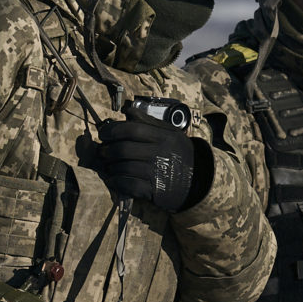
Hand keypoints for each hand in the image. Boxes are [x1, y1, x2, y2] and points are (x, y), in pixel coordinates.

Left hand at [91, 116, 206, 212]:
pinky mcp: (156, 190)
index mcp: (163, 136)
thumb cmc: (180, 154)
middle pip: (124, 149)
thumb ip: (149, 122)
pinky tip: (113, 180)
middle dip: (107, 151)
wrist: (200, 180)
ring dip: (111, 167)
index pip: (132, 129)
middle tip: (102, 152)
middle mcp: (160, 153)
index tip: (103, 134)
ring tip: (108, 166)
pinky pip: (129, 186)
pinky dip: (117, 182)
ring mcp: (158, 173)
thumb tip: (127, 111)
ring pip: (124, 168)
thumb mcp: (170, 133)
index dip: (112, 130)